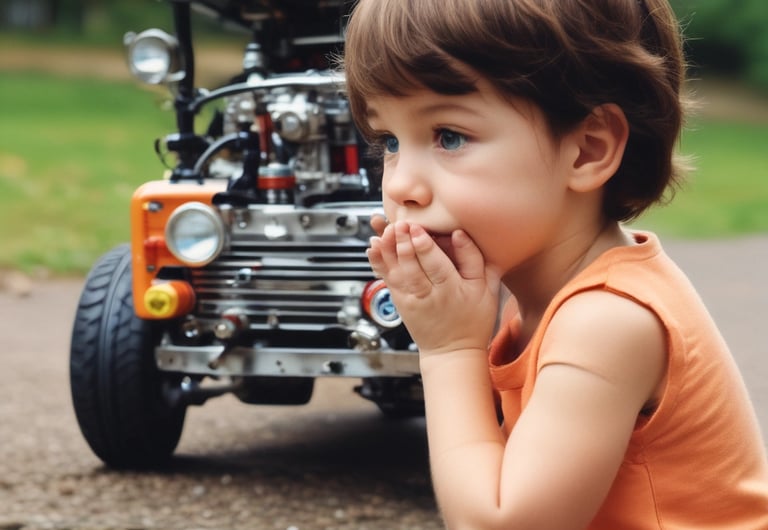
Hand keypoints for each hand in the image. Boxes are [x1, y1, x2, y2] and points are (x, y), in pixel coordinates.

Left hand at [367, 221, 500, 356]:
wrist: (452, 353)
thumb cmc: (473, 320)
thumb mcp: (486, 290)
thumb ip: (474, 260)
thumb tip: (459, 233)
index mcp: (453, 291)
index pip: (437, 266)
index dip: (425, 247)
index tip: (417, 229)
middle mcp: (429, 295)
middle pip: (413, 268)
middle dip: (403, 244)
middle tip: (398, 224)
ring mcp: (411, 299)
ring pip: (397, 273)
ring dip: (388, 251)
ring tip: (383, 231)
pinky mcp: (399, 301)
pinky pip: (387, 279)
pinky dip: (378, 263)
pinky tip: (373, 247)